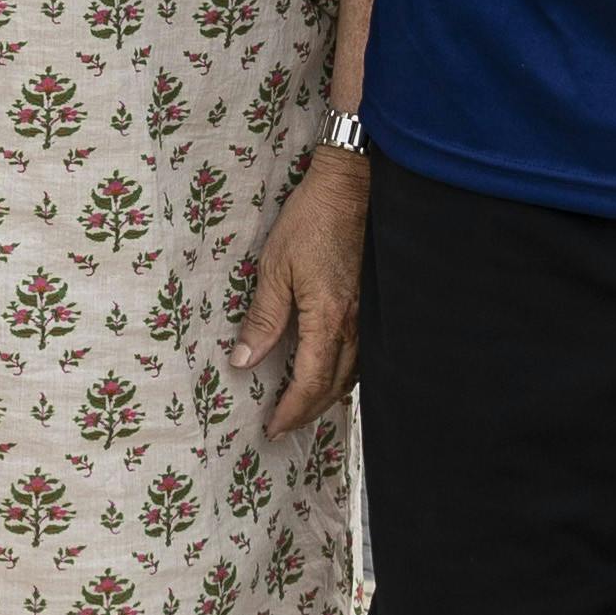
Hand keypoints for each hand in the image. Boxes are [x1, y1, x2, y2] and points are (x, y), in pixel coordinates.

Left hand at [232, 143, 366, 439]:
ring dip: (329, 396)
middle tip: (284, 427)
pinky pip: (361, 353)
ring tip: (304, 407)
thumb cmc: (311, 221)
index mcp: (328, 319)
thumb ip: (263, 318)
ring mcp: (367, 313)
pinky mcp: (371, 300)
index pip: (311, 382)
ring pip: (353, 373)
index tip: (273, 428)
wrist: (350, 186)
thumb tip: (244, 361)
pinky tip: (331, 373)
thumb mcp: (275, 268)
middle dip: (309, 411)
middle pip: (335, 386)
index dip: (292, 410)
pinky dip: (344, 373)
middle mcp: (355, 323)